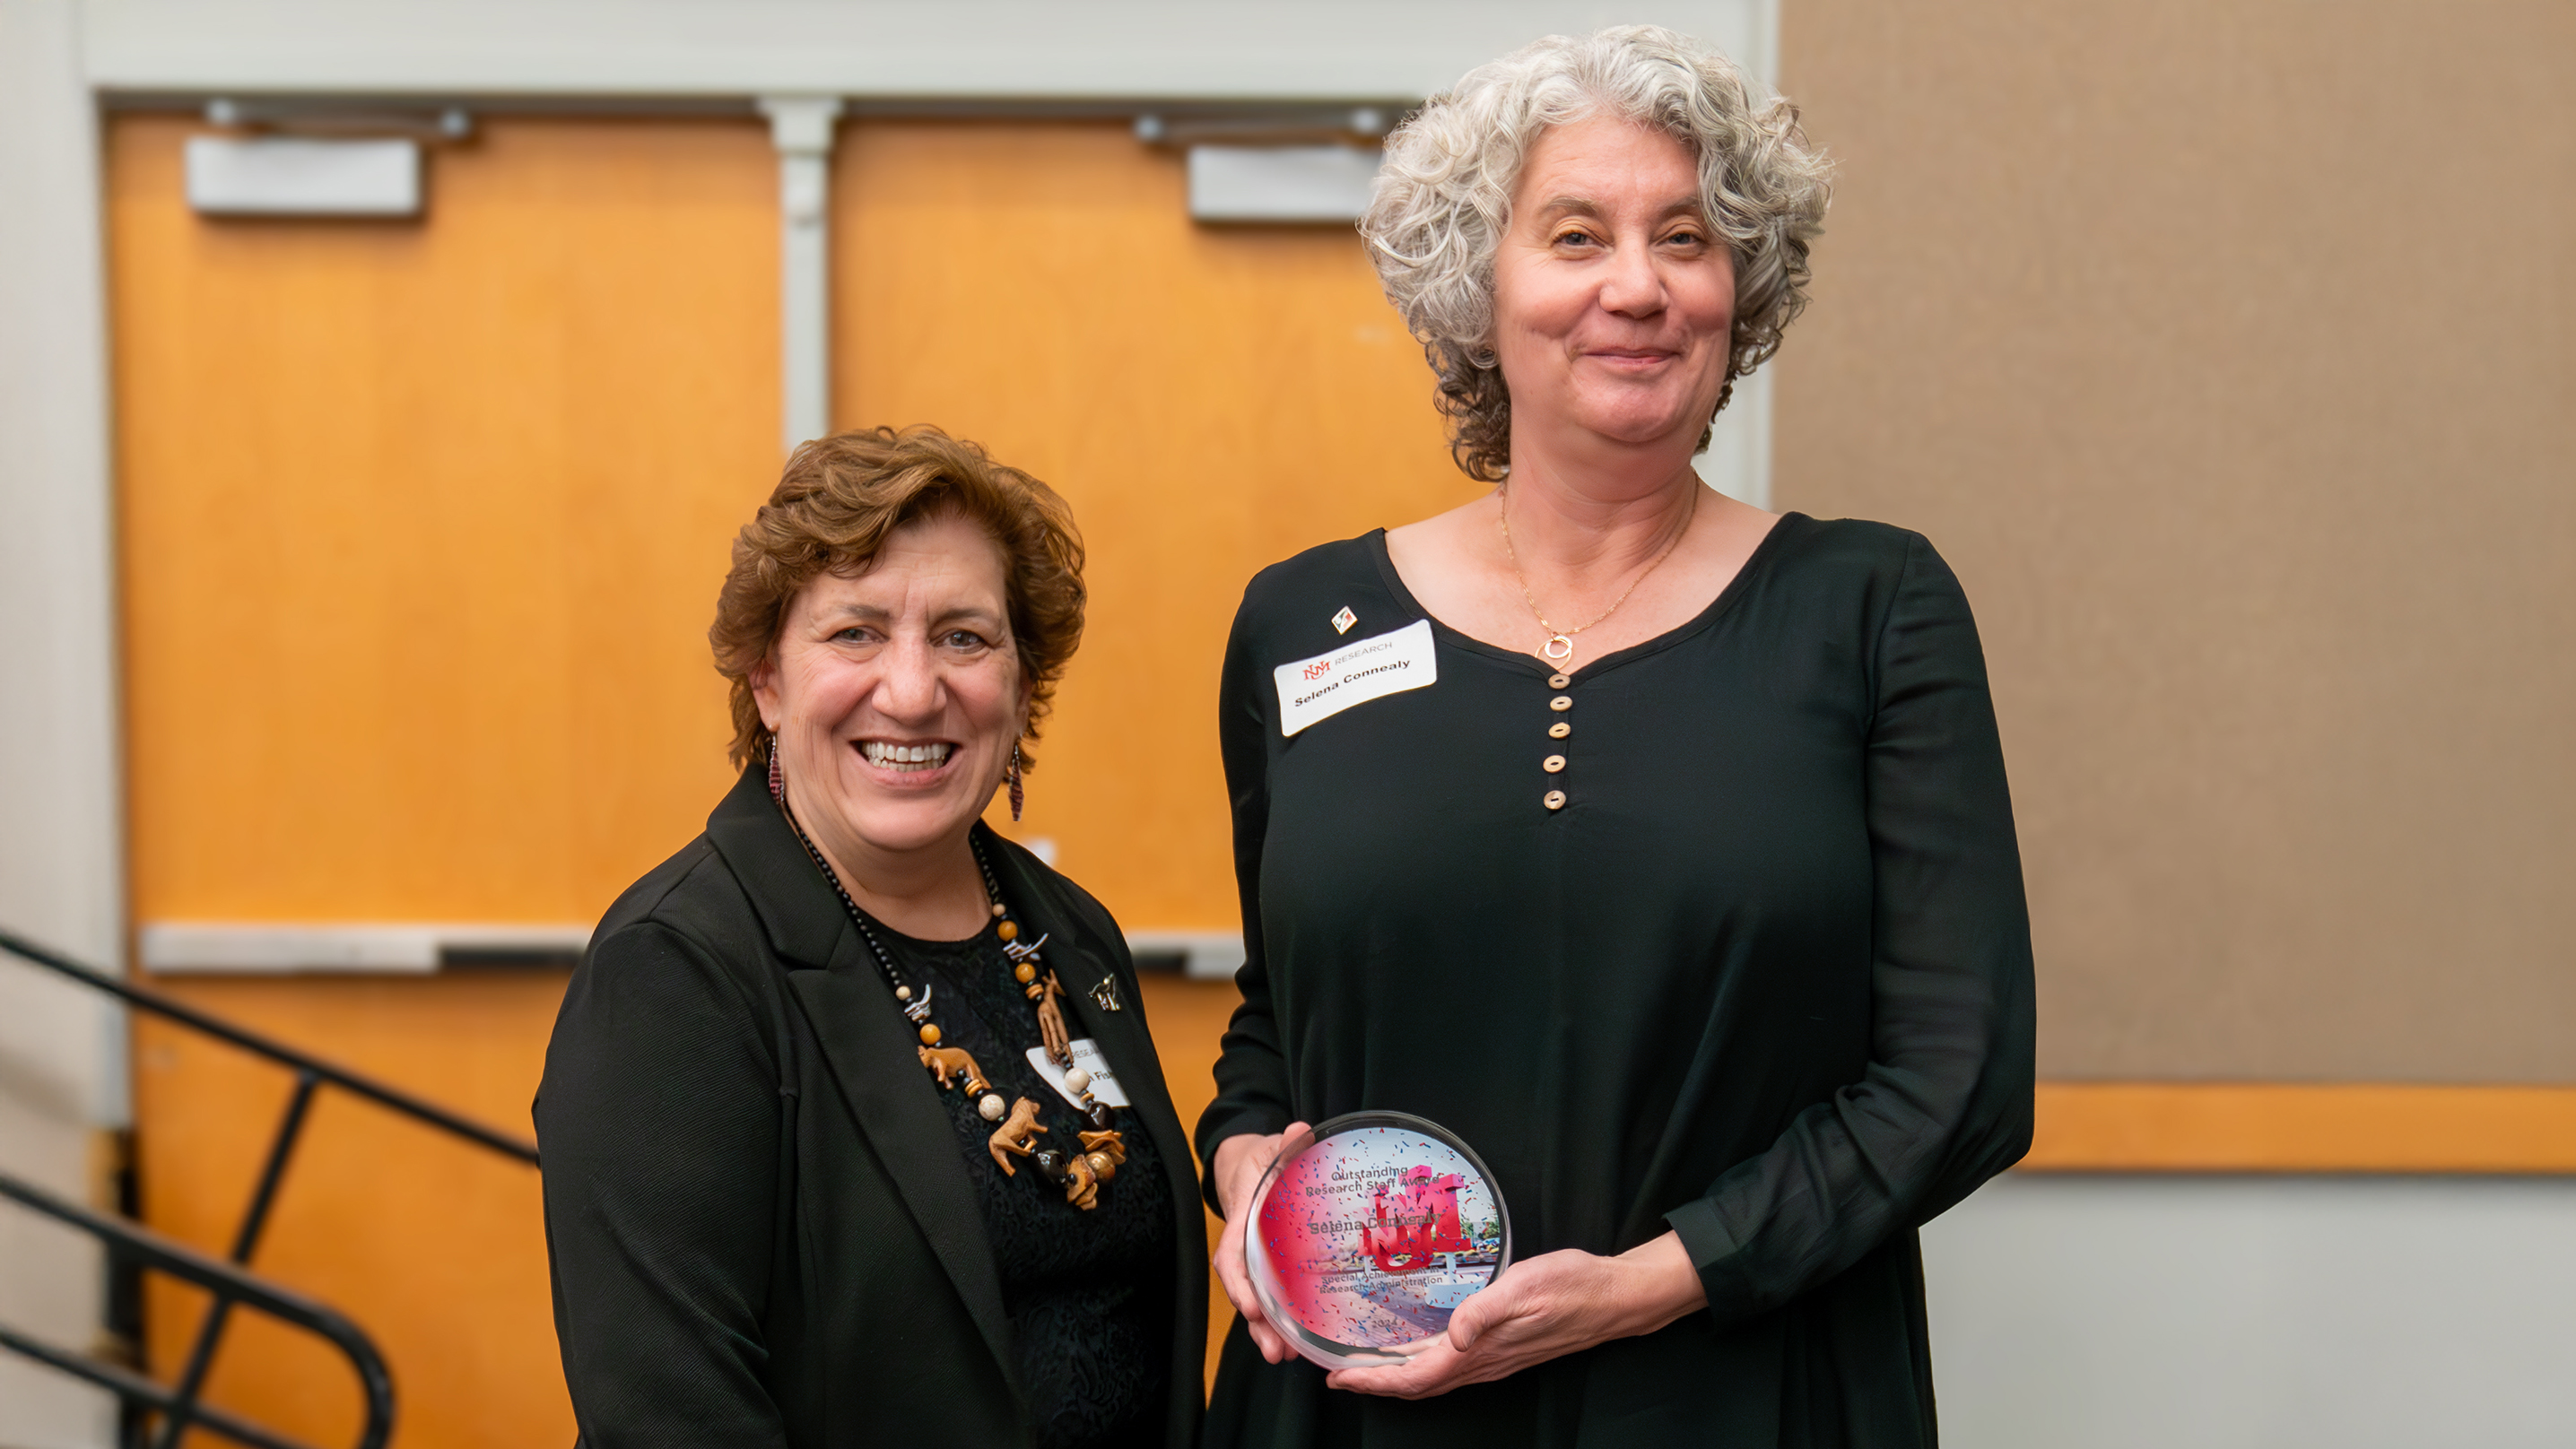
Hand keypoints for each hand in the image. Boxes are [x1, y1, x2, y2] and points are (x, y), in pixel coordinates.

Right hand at [1210, 1123, 1307, 1364]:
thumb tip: (1301, 1132)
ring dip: (1268, 1331)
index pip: (1233, 1255)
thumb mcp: (1270, 1147)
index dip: (1240, 1284)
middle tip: (1276, 1352)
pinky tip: (1299, 1343)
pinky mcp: (1273, 1267)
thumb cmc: (1259, 1158)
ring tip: (1286, 1358)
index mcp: (1241, 1218)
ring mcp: (1258, 1259)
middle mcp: (1245, 1245)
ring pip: (1258, 1300)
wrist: (1248, 1164)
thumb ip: (1285, 1143)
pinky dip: (1282, 1321)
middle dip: (1257, 1324)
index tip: (1253, 1308)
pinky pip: (1273, 1296)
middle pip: (1244, 1289)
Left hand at [1324, 1231, 1706, 1399]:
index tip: (1339, 1378)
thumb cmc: (1570, 1286)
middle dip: (1376, 1383)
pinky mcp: (1504, 1348)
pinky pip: (1452, 1366)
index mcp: (1481, 1352)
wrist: (1613, 1298)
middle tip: (1338, 1375)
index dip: (1375, 1381)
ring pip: (1434, 1379)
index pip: (1415, 1379)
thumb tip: (1452, 1336)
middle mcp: (1483, 1364)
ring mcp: (1494, 1359)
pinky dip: (1422, 1364)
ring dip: (1396, 1376)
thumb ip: (1484, 1311)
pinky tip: (1414, 1349)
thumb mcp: (1524, 1286)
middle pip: (1418, 1386)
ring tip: (1365, 1365)